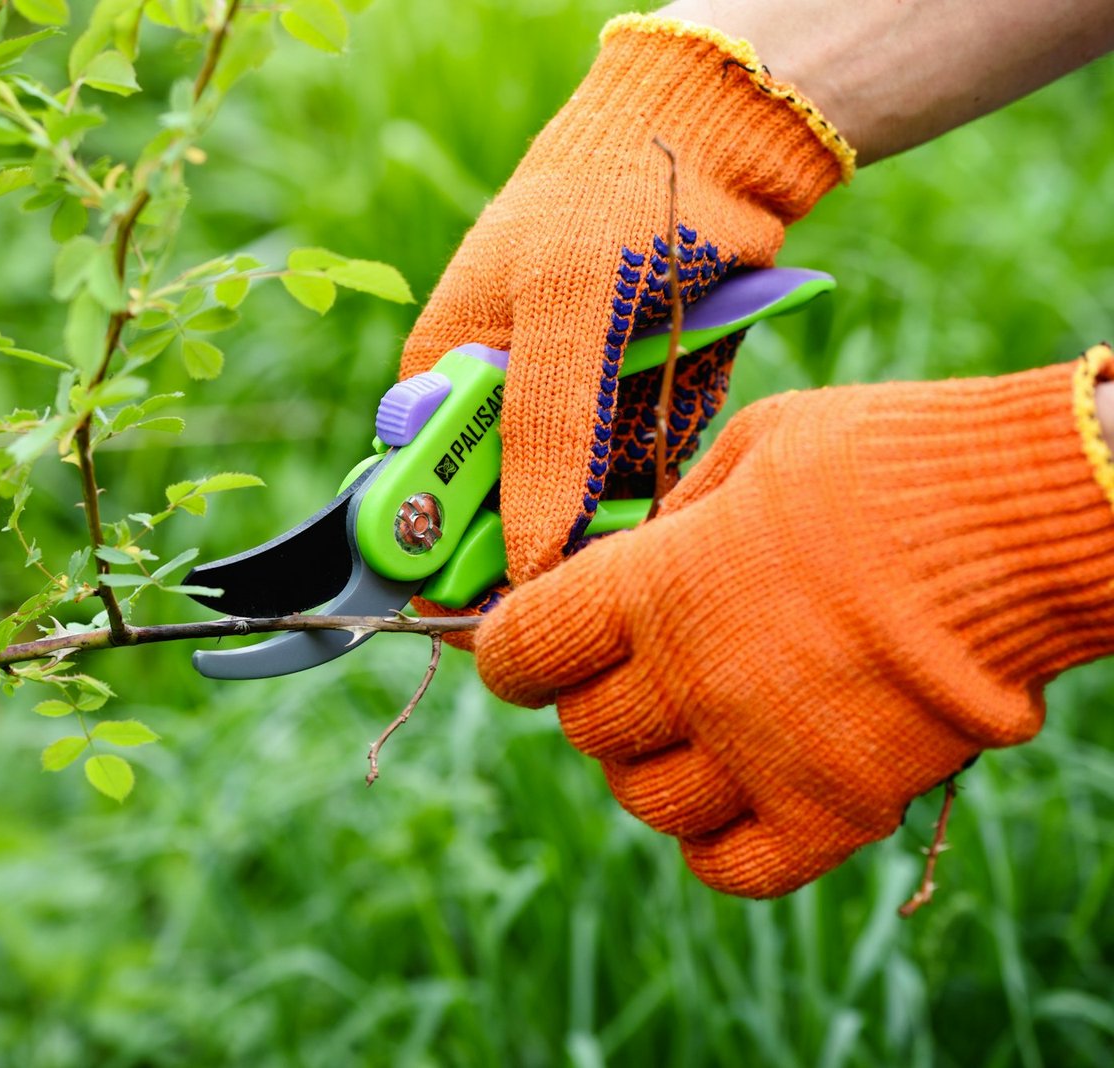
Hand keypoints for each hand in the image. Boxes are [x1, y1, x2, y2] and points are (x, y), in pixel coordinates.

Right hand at [400, 14, 851, 587]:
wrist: (713, 144)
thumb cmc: (612, 202)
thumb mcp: (566, 312)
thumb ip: (542, 436)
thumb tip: (522, 560)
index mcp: (446, 376)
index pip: (426, 497)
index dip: (456, 559)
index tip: (506, 599)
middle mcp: (500, 407)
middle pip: (507, 521)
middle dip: (553, 539)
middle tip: (599, 535)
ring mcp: (569, 415)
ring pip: (579, 515)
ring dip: (618, 513)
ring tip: (650, 464)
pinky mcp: (632, 418)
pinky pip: (640, 486)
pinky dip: (663, 480)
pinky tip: (678, 440)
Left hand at [475, 348, 1113, 896]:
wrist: (1023, 523)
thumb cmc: (886, 462)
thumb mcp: (754, 447)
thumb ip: (674, 513)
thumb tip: (625, 554)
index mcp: (654, 586)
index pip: (522, 651)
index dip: (512, 651)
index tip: (525, 645)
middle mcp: (689, 680)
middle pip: (585, 731)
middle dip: (595, 698)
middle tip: (635, 667)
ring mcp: (761, 755)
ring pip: (646, 803)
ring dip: (652, 768)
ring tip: (693, 727)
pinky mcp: (835, 810)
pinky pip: (731, 867)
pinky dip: (716, 842)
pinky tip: (738, 792)